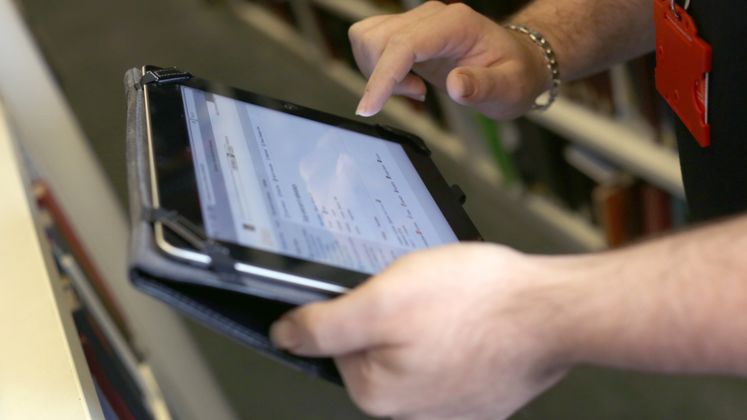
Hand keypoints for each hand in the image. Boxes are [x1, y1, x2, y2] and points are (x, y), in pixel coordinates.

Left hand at [270, 244, 575, 418]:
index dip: (360, 306)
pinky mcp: (481, 396)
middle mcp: (411, 411)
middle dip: (396, 315)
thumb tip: (285, 335)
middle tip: (427, 294)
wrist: (553, 313)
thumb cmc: (477, 304)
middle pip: (378, 348)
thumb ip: (323, 324)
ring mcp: (450, 406)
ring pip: (417, 350)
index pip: (339, 342)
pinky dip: (458, 337)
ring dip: (429, 324)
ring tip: (456, 306)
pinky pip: (452, 359)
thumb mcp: (382, 299)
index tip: (386, 292)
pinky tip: (474, 321)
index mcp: (378, 392)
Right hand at [348, 1, 550, 118]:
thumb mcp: (510, 88)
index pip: (404, 44)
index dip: (382, 76)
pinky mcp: (407, 33)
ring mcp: (417, 23)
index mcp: (456, 24)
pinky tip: (407, 81)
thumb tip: (455, 85)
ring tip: (414, 88)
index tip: (369, 107)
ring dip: (377, 72)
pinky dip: (378, 68)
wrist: (515, 62)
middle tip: (418, 94)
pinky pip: (372, 43)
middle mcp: (432, 16)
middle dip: (383, 78)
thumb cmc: (514, 73)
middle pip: (377, 39)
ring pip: (367, 38)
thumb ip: (483, 86)